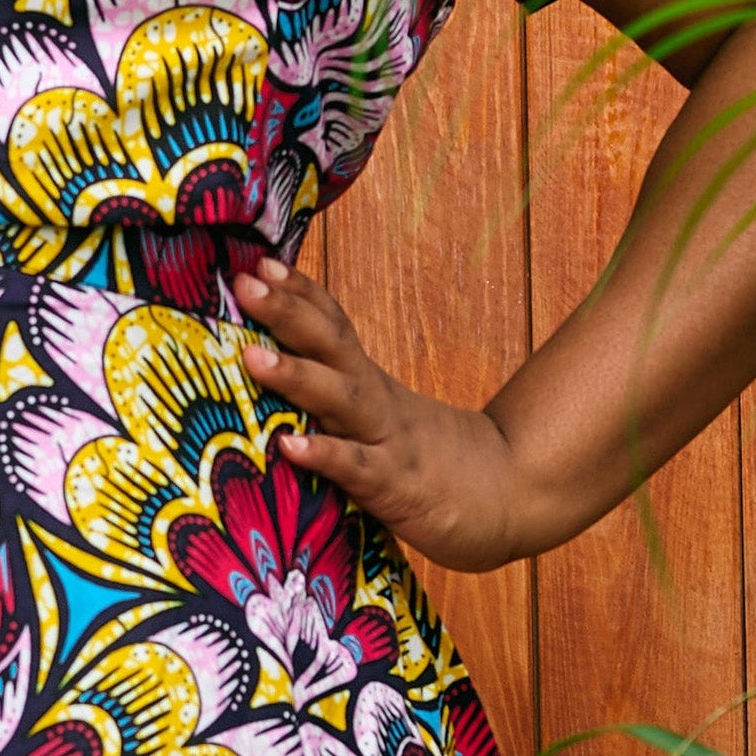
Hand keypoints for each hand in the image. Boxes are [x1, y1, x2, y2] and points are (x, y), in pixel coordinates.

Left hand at [235, 258, 542, 572]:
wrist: (511, 495)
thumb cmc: (432, 460)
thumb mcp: (384, 416)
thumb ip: (340, 399)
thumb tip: (282, 376)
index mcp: (370, 382)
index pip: (334, 324)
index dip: (299, 292)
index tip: (259, 261)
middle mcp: (376, 400)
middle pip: (331, 345)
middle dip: (287, 311)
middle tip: (245, 282)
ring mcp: (387, 440)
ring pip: (341, 399)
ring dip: (296, 374)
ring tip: (252, 356)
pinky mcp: (396, 486)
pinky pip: (356, 467)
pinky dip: (324, 454)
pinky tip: (289, 446)